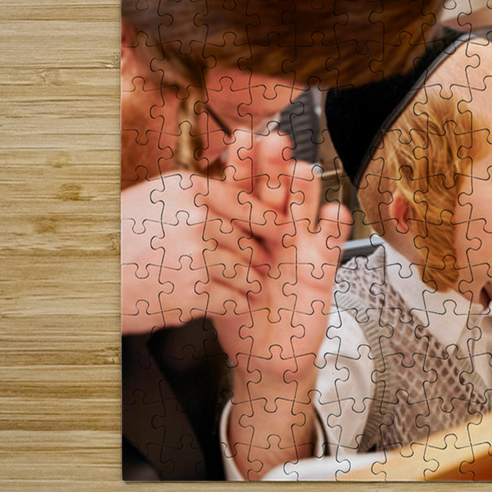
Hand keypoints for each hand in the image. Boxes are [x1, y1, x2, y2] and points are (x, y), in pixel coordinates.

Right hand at [122, 171, 266, 334]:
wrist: (84, 278)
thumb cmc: (117, 238)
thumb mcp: (153, 199)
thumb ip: (196, 197)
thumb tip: (241, 194)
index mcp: (187, 189)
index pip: (248, 205)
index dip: (269, 223)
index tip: (281, 233)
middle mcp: (194, 218)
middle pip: (250, 241)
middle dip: (259, 259)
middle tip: (264, 268)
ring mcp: (194, 256)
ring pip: (248, 272)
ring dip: (252, 283)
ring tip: (253, 289)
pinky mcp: (192, 292)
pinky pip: (234, 299)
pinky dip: (239, 304)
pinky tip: (235, 305)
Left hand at [208, 130, 350, 478]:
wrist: (266, 355)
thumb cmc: (238, 314)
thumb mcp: (209, 281)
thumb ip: (195, 254)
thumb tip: (157, 225)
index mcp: (245, 228)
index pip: (244, 187)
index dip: (244, 162)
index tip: (240, 136)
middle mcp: (275, 230)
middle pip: (277, 189)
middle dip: (276, 164)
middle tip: (274, 141)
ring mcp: (301, 245)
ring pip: (306, 207)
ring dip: (306, 188)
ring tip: (302, 170)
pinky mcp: (324, 266)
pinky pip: (332, 242)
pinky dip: (335, 226)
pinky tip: (333, 212)